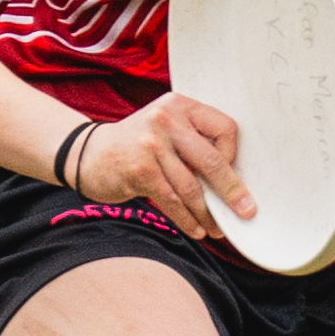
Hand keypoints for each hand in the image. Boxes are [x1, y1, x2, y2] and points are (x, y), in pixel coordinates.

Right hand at [70, 91, 257, 243]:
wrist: (88, 153)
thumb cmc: (137, 144)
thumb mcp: (166, 128)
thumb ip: (195, 141)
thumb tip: (235, 179)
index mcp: (180, 105)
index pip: (225, 128)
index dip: (233, 154)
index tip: (231, 173)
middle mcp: (166, 120)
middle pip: (211, 160)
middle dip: (232, 191)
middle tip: (246, 211)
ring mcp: (151, 144)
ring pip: (192, 187)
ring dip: (207, 213)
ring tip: (217, 228)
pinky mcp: (139, 170)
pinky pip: (172, 201)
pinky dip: (187, 219)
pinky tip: (196, 230)